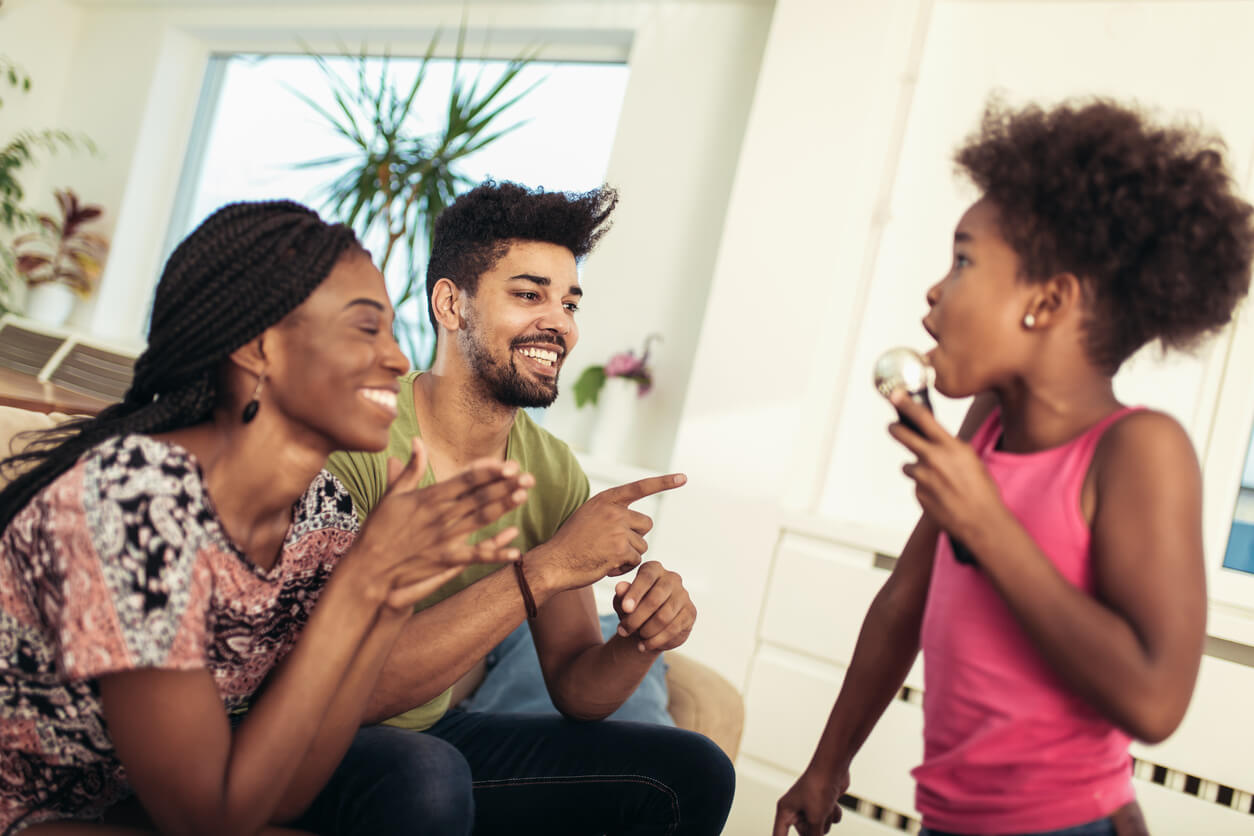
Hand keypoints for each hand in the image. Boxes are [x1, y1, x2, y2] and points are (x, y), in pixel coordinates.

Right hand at [352, 439, 533, 609]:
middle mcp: (441, 515)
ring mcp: (445, 538)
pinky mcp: (446, 559)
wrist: (369, 566)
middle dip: (506, 485)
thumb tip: (416, 440)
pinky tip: (516, 551)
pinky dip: (497, 553)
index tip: (507, 464)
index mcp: (429, 497)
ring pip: (482, 519)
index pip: (465, 479)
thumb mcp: (391, 495)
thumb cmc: (378, 528)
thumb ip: (410, 469)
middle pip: (480, 497)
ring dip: (505, 508)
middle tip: (528, 477)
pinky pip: (476, 556)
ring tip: (524, 496)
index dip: (489, 471)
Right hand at [539, 473, 686, 590]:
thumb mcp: (587, 516)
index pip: (640, 487)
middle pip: (645, 524)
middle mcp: (613, 511)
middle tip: (613, 546)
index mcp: (606, 500)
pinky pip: (636, 559)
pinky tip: (605, 565)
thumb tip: (637, 521)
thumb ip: (610, 513)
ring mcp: (617, 530)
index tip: (684, 478)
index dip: (663, 482)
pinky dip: (624, 566)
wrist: (554, 562)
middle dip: (636, 537)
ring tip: (604, 556)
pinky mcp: (620, 550)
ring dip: (628, 555)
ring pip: (641, 545)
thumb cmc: (570, 543)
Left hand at [612, 561, 695, 652]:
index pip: (646, 577)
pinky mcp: (690, 613)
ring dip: (646, 631)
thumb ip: (622, 595)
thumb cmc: (633, 608)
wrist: (648, 626)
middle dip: (637, 617)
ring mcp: (684, 595)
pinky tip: (644, 646)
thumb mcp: (623, 602)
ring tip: (634, 638)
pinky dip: (656, 640)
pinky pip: (673, 629)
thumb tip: (620, 588)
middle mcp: (672, 578)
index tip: (625, 608)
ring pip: (664, 616)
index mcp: (654, 569)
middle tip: (623, 630)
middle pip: (655, 598)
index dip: (635, 592)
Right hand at [773, 764, 848, 835]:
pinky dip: (834, 814)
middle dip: (816, 829)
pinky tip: (834, 803)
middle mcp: (795, 809)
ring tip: (827, 806)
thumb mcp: (816, 818)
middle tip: (820, 815)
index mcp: (785, 811)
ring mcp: (809, 805)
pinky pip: (829, 819)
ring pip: (820, 827)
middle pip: (805, 834)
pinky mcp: (822, 803)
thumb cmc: (819, 787)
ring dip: (827, 820)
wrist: (834, 766)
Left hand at [887, 390, 1006, 551]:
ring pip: (910, 465)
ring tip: (939, 481)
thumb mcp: (970, 459)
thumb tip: (937, 440)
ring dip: (919, 469)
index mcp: (950, 446)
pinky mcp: (918, 493)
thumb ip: (951, 447)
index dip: (906, 405)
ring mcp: (922, 477)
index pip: (923, 418)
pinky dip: (925, 487)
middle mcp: (932, 458)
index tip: (896, 396)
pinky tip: (941, 494)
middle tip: (893, 427)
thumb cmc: (982, 491)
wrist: (980, 520)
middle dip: (895, 429)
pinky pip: (917, 485)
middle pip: (903, 435)